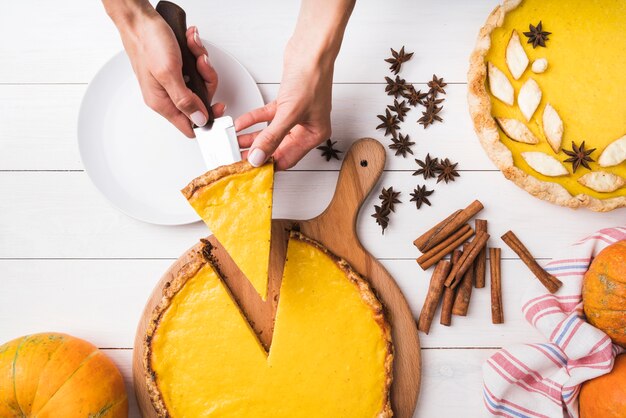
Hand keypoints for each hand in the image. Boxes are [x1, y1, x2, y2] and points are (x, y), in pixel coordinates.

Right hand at [117, 12, 223, 137]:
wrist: (139, 18)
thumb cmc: (147, 42)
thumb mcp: (169, 73)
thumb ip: (185, 100)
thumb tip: (199, 120)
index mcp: (162, 102)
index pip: (189, 126)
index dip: (207, 119)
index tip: (219, 106)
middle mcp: (167, 95)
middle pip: (200, 101)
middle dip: (206, 80)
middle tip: (201, 64)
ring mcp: (172, 81)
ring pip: (200, 82)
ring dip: (201, 63)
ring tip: (194, 49)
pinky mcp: (176, 68)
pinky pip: (195, 68)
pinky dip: (196, 54)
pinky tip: (190, 43)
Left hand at [235, 42, 332, 169]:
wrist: (311, 50)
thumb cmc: (312, 77)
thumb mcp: (289, 113)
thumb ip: (272, 137)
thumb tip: (258, 157)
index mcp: (314, 135)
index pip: (288, 158)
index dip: (268, 165)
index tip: (250, 169)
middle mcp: (306, 127)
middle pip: (277, 147)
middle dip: (257, 151)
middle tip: (238, 157)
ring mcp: (295, 115)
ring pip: (270, 132)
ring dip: (252, 137)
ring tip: (235, 142)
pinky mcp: (285, 102)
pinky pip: (266, 116)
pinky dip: (254, 120)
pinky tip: (241, 124)